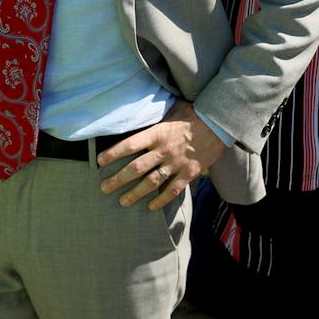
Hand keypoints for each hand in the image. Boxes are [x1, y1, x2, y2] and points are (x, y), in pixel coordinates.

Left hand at [97, 101, 225, 210]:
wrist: (218, 122)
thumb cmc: (192, 114)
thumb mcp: (171, 110)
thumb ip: (155, 119)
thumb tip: (138, 115)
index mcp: (157, 133)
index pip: (130, 145)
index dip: (113, 154)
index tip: (100, 162)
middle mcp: (164, 149)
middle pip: (136, 168)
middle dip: (118, 180)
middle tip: (104, 188)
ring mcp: (177, 162)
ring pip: (151, 182)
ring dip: (135, 193)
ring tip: (122, 202)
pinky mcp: (190, 172)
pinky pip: (173, 190)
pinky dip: (161, 200)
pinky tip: (151, 207)